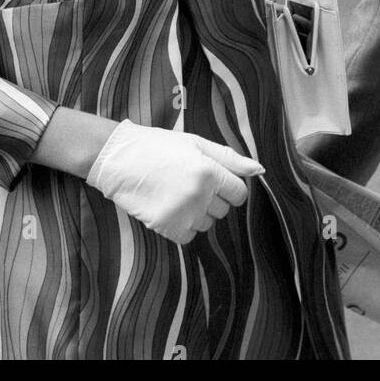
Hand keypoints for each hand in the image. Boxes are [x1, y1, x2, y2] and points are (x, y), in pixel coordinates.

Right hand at [86, 120, 263, 245]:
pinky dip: (183, 226)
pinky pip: (189, 236)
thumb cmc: (159, 146)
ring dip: (198, 213)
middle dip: (213, 199)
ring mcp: (183, 214)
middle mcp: (200, 195)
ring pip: (207, 224)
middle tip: (191, 182)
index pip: (239, 193)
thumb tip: (259, 170)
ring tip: (177, 192)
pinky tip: (170, 207)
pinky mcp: (166, 228)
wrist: (120, 158)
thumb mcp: (196, 144)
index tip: (216, 181)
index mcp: (209, 172)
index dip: (230, 188)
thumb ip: (230, 159)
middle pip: (224, 210)